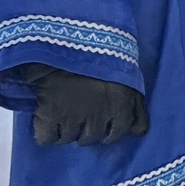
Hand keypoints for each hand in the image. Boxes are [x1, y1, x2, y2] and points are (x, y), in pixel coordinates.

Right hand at [18, 65, 148, 146]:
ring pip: (68, 139)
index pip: (117, 133)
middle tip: (78, 117)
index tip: (100, 126)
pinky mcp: (49, 116)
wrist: (66, 46)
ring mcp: (72, 119)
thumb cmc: (102, 59)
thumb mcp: (129, 80)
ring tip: (62, 116)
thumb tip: (139, 133)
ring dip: (65, 132)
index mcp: (120, 108)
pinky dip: (46, 134)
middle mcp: (98, 118)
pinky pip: (47, 138)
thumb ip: (137, 108)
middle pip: (91, 138)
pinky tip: (46, 121)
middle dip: (85, 131)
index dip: (108, 131)